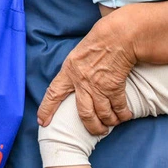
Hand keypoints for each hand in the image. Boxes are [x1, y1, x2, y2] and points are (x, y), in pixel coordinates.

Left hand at [37, 6, 139, 133]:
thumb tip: (73, 84)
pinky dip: (123, 115)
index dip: (47, 109)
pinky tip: (125, 116)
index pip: (53, 93)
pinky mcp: (114, 86)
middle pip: (84, 114)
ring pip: (103, 114)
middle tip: (98, 131)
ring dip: (109, 122)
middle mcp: (81, 81)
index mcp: (68, 71)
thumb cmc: (97, 42)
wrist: (116, 36)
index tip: (43, 122)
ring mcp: (98, 85)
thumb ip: (74, 71)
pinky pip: (118, 108)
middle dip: (92, 127)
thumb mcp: (77, 55)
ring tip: (112, 123)